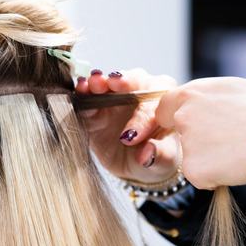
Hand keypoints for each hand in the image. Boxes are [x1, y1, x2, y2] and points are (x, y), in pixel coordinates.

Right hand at [75, 69, 179, 184]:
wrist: (138, 164)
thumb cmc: (158, 156)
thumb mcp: (164, 162)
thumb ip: (159, 156)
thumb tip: (146, 155)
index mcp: (164, 103)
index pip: (155, 105)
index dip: (142, 119)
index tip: (131, 136)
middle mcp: (142, 93)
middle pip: (135, 80)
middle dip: (123, 81)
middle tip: (114, 82)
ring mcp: (116, 98)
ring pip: (110, 83)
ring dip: (100, 82)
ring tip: (92, 83)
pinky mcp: (95, 108)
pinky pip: (88, 97)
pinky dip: (83, 94)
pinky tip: (80, 90)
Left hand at [155, 77, 245, 188]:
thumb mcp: (235, 88)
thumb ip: (207, 96)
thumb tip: (199, 101)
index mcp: (191, 94)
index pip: (165, 108)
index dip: (176, 117)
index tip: (193, 125)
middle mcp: (183, 117)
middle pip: (179, 132)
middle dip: (195, 138)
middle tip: (223, 140)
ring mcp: (187, 144)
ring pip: (191, 155)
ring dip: (207, 157)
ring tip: (236, 151)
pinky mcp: (193, 170)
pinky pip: (199, 175)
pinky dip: (213, 176)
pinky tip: (234, 166)